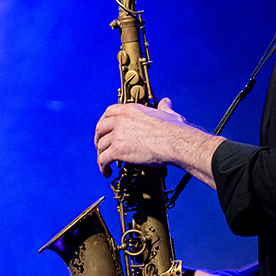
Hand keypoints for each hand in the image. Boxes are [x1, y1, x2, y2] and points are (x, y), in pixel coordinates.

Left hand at [95, 99, 220, 186]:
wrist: (176, 143)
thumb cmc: (175, 131)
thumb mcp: (167, 114)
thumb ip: (163, 107)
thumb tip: (166, 103)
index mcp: (130, 110)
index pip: (108, 112)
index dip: (104, 122)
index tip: (105, 129)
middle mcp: (121, 120)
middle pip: (100, 128)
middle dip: (98, 139)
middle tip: (101, 147)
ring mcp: (118, 135)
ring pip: (101, 146)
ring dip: (101, 155)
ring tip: (105, 163)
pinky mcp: (118, 150)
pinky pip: (103, 159)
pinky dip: (102, 167)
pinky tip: (106, 172)